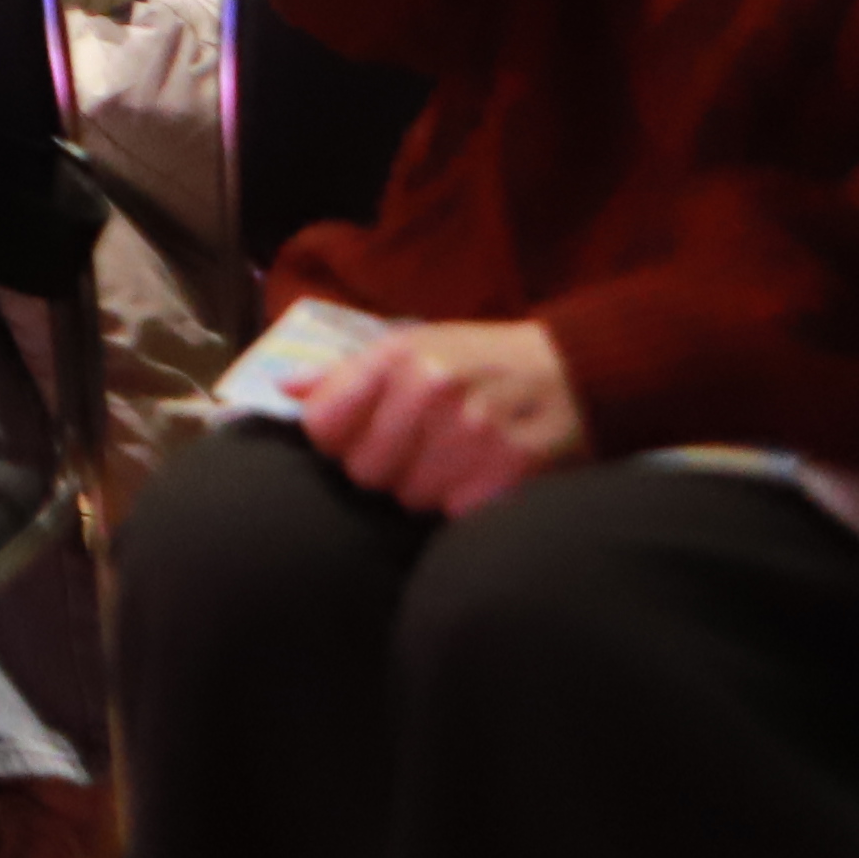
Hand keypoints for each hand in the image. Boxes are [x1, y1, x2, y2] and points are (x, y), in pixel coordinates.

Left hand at [298, 316, 588, 515]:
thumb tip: (283, 389)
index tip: (356, 435)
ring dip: (424, 487)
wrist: (576, 370)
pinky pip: (453, 512)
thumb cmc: (479, 359)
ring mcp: (471, 433)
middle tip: (416, 447)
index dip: (335, 438)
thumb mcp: (411, 345)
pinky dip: (462, 502)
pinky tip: (479, 475)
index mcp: (397, 357)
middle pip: (363, 470)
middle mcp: (429, 392)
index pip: (322, 425)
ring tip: (452, 458)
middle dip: (382, 466)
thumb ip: (344, 373)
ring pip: (407, 497)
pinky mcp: (509, 470)